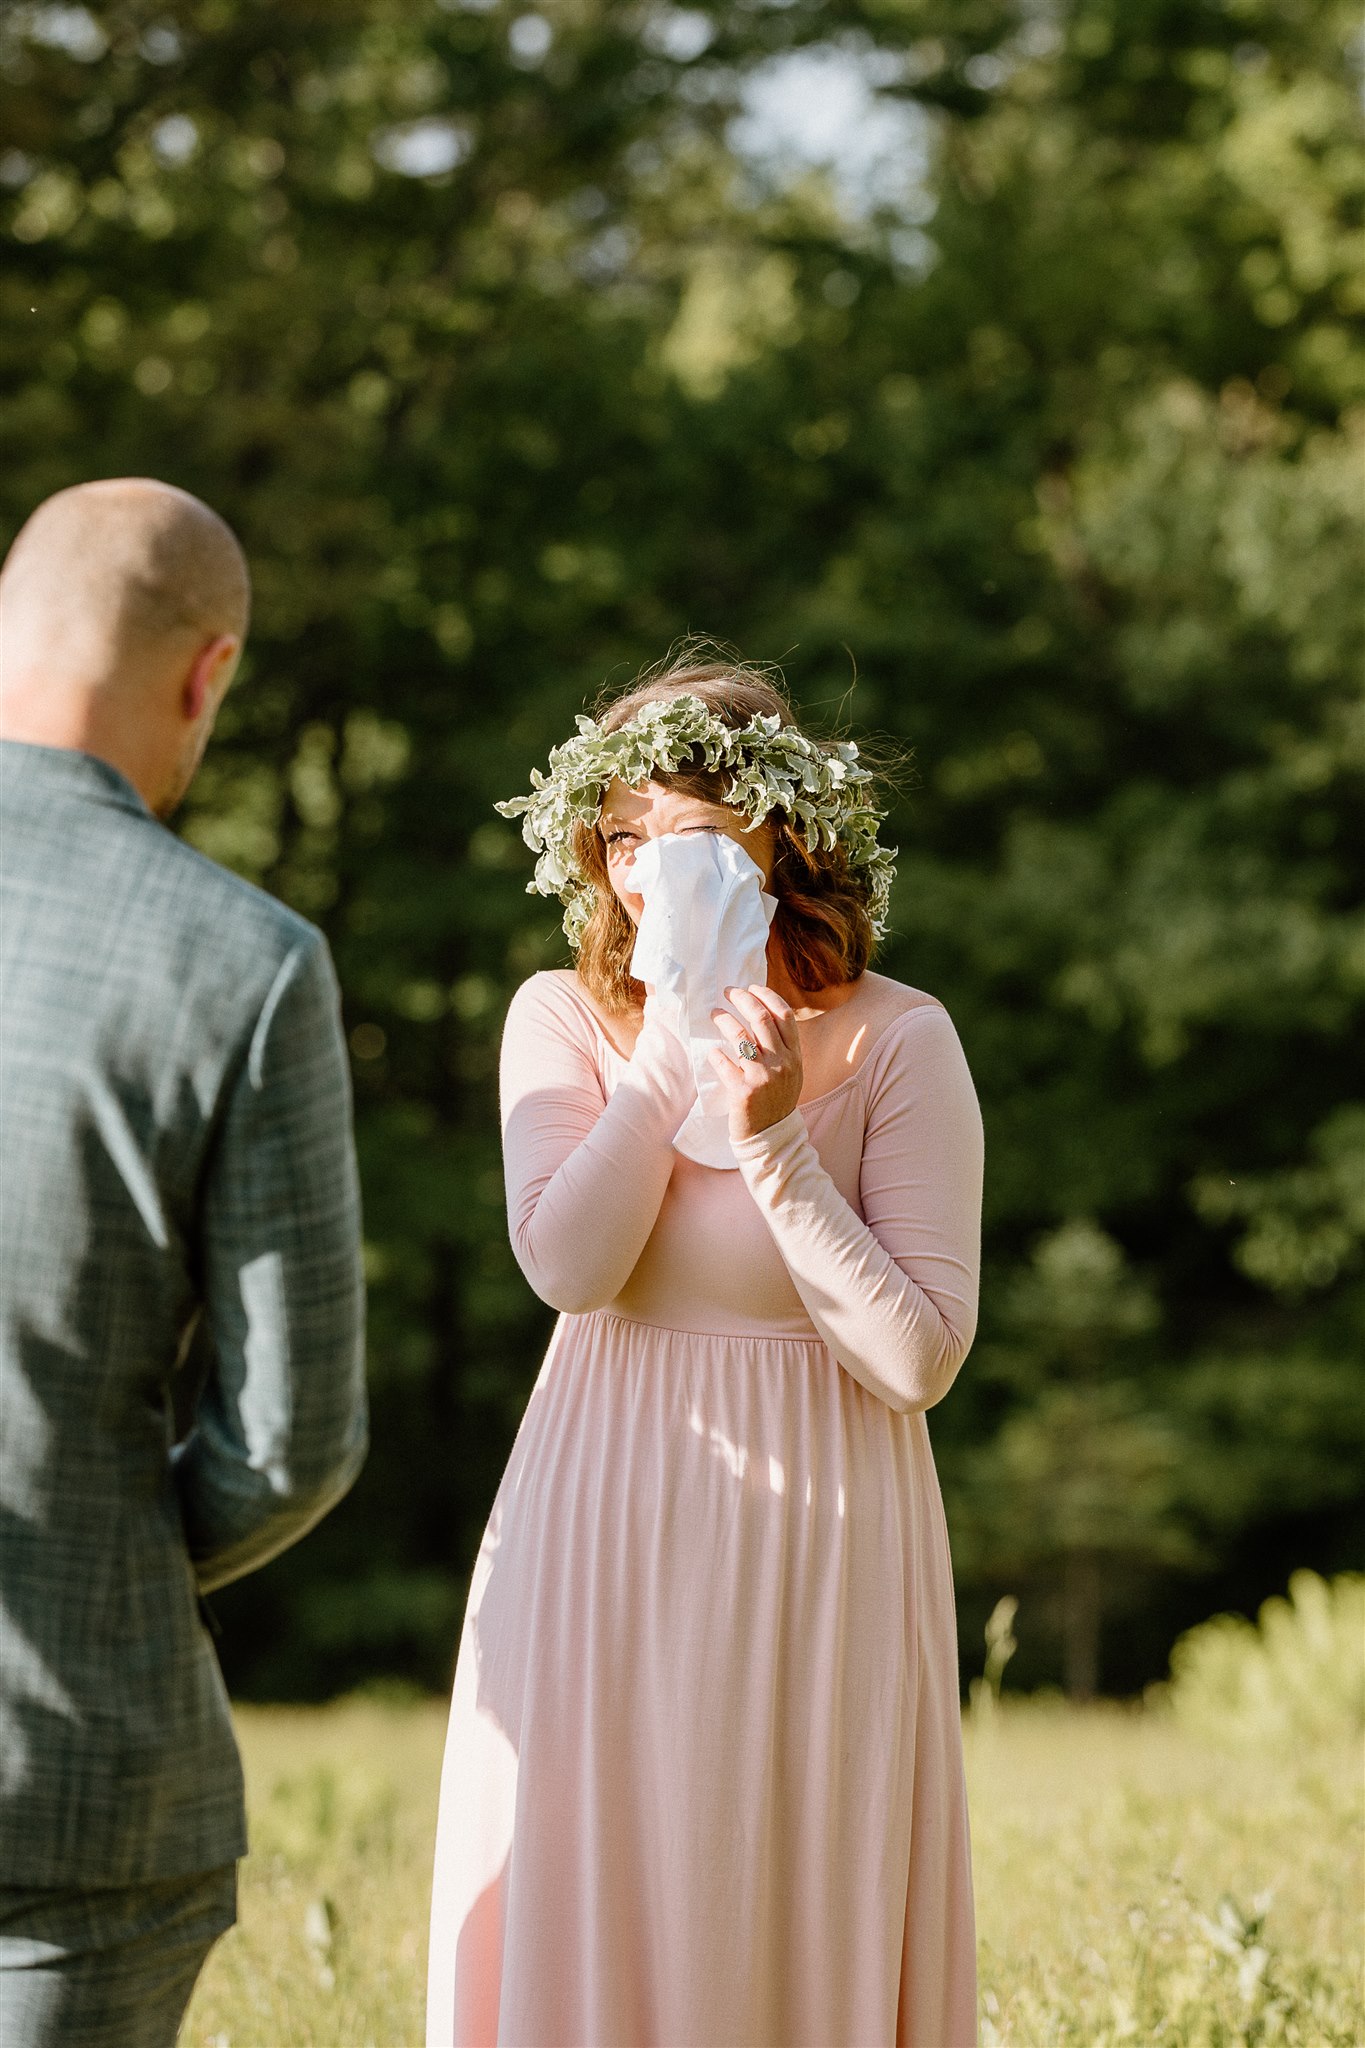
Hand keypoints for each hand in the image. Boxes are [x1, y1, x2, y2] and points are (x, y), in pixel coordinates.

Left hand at [708, 985, 801, 1140]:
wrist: (772, 1137)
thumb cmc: (777, 1102)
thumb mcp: (791, 1073)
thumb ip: (782, 1049)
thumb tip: (762, 1015)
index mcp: (795, 1056)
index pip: (784, 1015)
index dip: (767, 996)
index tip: (751, 987)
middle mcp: (782, 1063)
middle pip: (761, 1018)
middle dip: (742, 999)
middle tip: (728, 992)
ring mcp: (763, 1076)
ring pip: (740, 1035)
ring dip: (724, 1019)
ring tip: (715, 1013)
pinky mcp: (743, 1091)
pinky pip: (724, 1062)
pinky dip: (715, 1054)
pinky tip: (712, 1052)